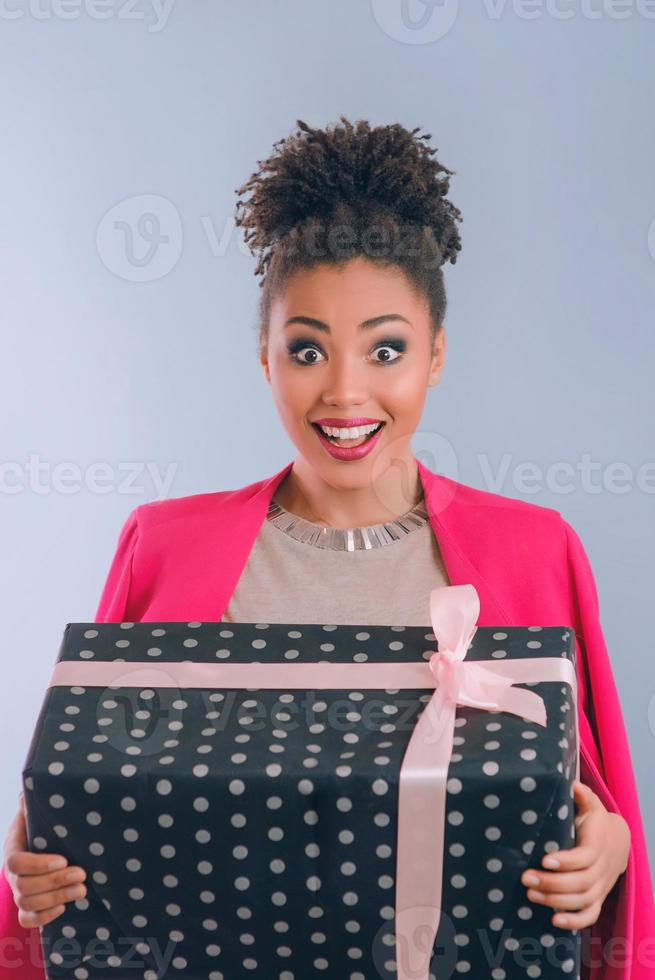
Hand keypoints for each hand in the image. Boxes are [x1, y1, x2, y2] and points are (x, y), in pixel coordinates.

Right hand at [3, 791, 87, 928]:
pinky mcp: (28, 907)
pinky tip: (64, 907)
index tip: (63, 859)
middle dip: (55, 882)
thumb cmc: (41, 828)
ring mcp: (19, 893)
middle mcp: (13, 875)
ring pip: (28, 904)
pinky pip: (28, 920)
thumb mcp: (36, 813)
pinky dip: (45, 917)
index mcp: (13, 850)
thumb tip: (28, 793)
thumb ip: (32, 803)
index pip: (15, 863)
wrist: (39, 848)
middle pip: (24, 886)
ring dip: (56, 898)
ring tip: (82, 889)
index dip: (37, 865)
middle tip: (82, 873)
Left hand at [520, 780, 630, 930]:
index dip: (566, 861)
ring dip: (556, 901)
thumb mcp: (591, 805)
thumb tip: (573, 784)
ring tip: (530, 894)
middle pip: (580, 883)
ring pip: (582, 900)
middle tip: (525, 878)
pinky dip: (574, 922)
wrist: (617, 841)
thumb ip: (582, 796)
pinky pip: (590, 915)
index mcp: (598, 845)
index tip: (544, 859)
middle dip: (552, 883)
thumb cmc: (595, 821)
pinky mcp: (598, 898)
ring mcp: (601, 886)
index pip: (584, 858)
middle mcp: (601, 869)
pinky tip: (554, 921)